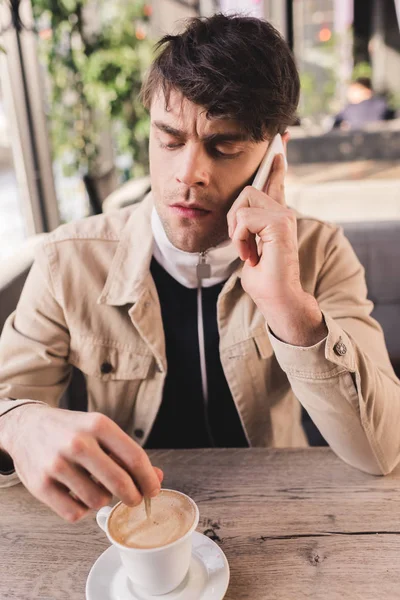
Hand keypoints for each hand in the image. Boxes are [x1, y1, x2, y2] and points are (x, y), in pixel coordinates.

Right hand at [0, 404, 162, 522]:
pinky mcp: (41, 485)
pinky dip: (82, 509)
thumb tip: (157, 477)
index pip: (134, 458)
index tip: (153, 490)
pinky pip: (75, 512)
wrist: (27, 426)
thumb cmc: (70, 430)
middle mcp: (78, 442)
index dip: (149, 479)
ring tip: (97, 487)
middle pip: (120, 483)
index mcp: (98, 425)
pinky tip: (79, 495)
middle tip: (134, 498)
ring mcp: (57, 464)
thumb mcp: (100, 430)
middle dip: (133, 496)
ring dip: (103, 500)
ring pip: (97, 500)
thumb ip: (127, 453)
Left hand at [227, 154, 326, 345]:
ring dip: (236, 231)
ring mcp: (284, 216)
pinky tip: (251, 255)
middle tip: (242, 246)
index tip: (280, 140)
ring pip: (243, 201)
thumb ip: (247, 230)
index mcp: (276, 216)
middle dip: (233, 217)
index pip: (275, 181)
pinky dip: (239, 239)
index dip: (276, 162)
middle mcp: (283, 212)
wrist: (278, 300)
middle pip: (246, 190)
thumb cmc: (263, 280)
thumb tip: (238, 220)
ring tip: (248, 252)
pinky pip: (243, 219)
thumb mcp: (248, 249)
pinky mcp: (280, 223)